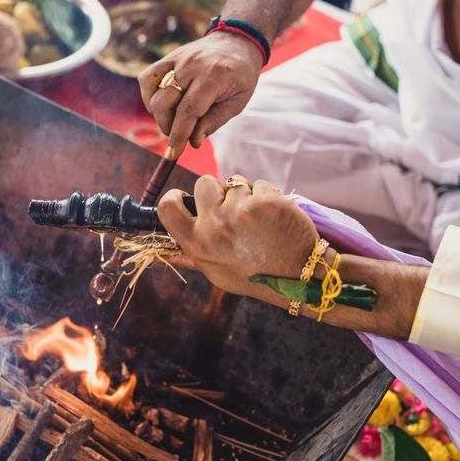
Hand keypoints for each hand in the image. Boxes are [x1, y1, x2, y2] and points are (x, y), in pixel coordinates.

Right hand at [139, 32, 262, 158]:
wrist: (236, 42)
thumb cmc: (240, 76)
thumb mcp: (237, 102)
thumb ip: (214, 121)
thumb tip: (193, 141)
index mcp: (214, 77)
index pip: (188, 111)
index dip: (178, 135)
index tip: (174, 153)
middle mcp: (193, 66)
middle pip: (164, 103)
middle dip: (167, 127)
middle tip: (179, 134)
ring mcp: (178, 59)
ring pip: (152, 91)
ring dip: (157, 114)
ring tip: (173, 118)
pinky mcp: (168, 57)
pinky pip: (147, 78)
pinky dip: (149, 96)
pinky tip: (162, 104)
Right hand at [158, 175, 316, 297]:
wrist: (298, 277)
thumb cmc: (255, 276)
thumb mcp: (216, 272)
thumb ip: (191, 255)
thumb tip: (161, 254)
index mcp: (197, 245)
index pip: (167, 207)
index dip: (175, 196)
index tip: (185, 196)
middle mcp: (214, 227)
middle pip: (203, 184)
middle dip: (218, 191)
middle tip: (234, 212)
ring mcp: (239, 212)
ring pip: (235, 183)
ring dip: (247, 195)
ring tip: (260, 222)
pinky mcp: (265, 202)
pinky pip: (259, 184)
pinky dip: (268, 196)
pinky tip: (275, 218)